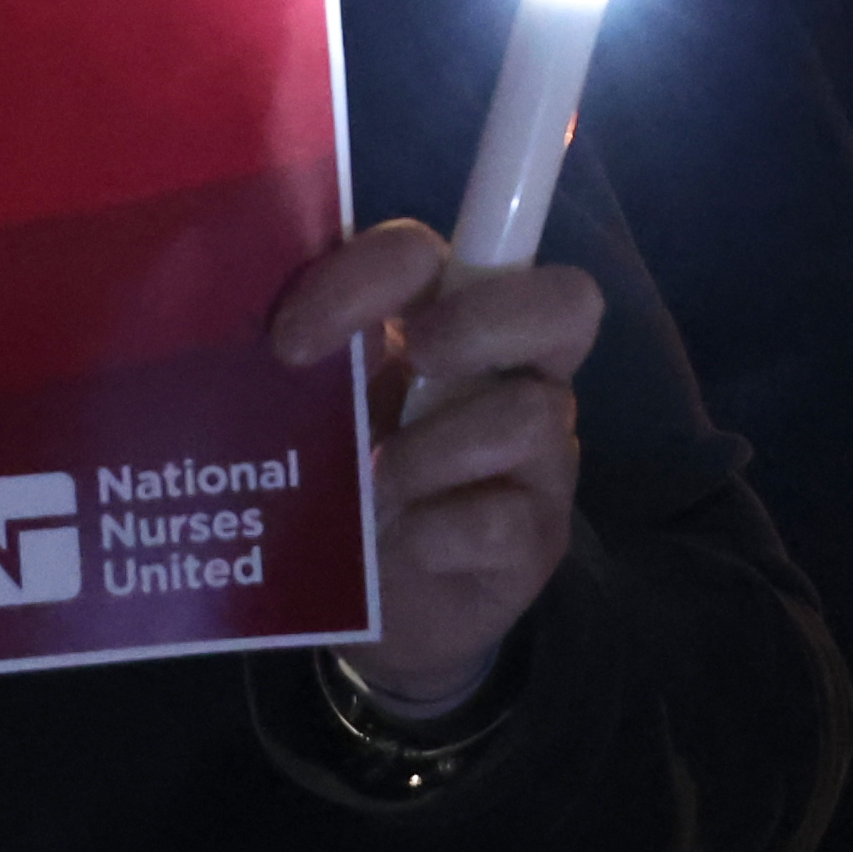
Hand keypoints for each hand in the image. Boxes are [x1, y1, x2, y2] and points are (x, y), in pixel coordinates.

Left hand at [271, 220, 592, 712]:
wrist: (363, 602)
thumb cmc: (337, 474)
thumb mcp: (309, 402)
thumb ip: (306, 348)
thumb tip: (285, 330)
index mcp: (456, 313)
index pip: (440, 249)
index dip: (376, 272)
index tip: (292, 340)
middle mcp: (519, 372)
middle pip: (568, 302)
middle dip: (479, 325)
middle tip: (414, 363)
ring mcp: (540, 457)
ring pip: (528, 417)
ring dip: (431, 451)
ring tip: (374, 488)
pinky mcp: (537, 539)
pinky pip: (502, 522)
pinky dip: (434, 534)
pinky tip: (400, 544)